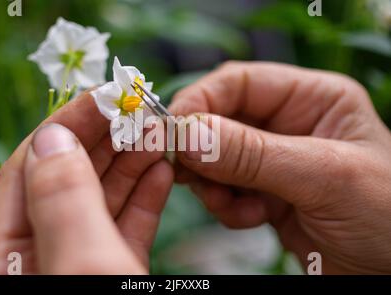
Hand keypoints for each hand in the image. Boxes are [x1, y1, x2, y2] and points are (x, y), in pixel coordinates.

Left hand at [0, 92, 172, 273]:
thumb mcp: (81, 262)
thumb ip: (63, 199)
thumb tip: (55, 138)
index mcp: (3, 259)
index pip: (27, 172)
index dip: (65, 126)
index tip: (103, 94)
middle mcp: (38, 255)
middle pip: (68, 181)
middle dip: (107, 140)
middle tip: (140, 109)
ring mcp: (78, 263)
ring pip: (102, 204)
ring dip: (133, 165)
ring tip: (159, 135)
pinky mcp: (113, 273)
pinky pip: (126, 230)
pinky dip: (145, 201)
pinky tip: (162, 173)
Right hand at [169, 61, 390, 273]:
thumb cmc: (389, 216)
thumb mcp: (323, 177)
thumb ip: (253, 155)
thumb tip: (187, 133)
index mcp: (313, 99)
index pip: (241, 83)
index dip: (201, 101)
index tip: (173, 130)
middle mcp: (289, 125)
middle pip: (220, 120)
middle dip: (201, 148)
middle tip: (184, 171)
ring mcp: (274, 161)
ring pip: (215, 158)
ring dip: (211, 183)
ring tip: (230, 205)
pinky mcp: (264, 194)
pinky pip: (223, 190)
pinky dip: (225, 206)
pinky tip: (252, 219)